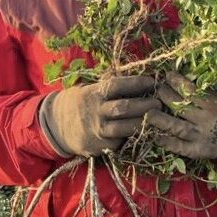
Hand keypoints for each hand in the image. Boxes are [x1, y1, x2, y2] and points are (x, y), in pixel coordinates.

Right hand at [40, 75, 159, 156]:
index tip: (153, 81)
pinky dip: (132, 138)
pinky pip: (119, 142)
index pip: (117, 85)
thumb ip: (108, 82)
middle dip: (144, 105)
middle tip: (160, 103)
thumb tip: (130, 69)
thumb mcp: (90, 88)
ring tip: (158, 120)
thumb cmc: (80, 102)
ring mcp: (97, 130)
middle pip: (124, 107)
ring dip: (143, 124)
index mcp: (94, 93)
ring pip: (124, 128)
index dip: (136, 82)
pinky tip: (145, 134)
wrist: (56, 125)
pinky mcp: (99, 147)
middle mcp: (96, 111)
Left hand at [146, 56, 216, 158]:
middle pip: (178, 108)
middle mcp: (207, 122)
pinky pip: (181, 148)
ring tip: (148, 111)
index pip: (188, 91)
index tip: (168, 74)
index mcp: (216, 104)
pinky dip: (167, 143)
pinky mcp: (203, 152)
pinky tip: (155, 135)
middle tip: (157, 88)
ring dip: (159, 120)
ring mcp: (204, 139)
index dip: (175, 81)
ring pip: (175, 129)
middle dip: (165, 96)